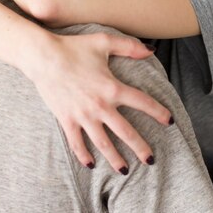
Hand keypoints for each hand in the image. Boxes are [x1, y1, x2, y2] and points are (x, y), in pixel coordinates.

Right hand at [22, 30, 171, 172]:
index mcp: (112, 88)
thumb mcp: (104, 41)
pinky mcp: (67, 120)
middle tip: (150, 160)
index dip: (159, 112)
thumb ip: (130, 46)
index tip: (169, 121)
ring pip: (103, 143)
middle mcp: (100, 106)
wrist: (42, 57)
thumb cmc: (74, 47)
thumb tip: (151, 51)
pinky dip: (83, 156)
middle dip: (140, 148)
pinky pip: (76, 143)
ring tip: (124, 171)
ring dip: (114, 158)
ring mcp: (82, 116)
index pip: (143, 103)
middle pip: (126, 132)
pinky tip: (91, 165)